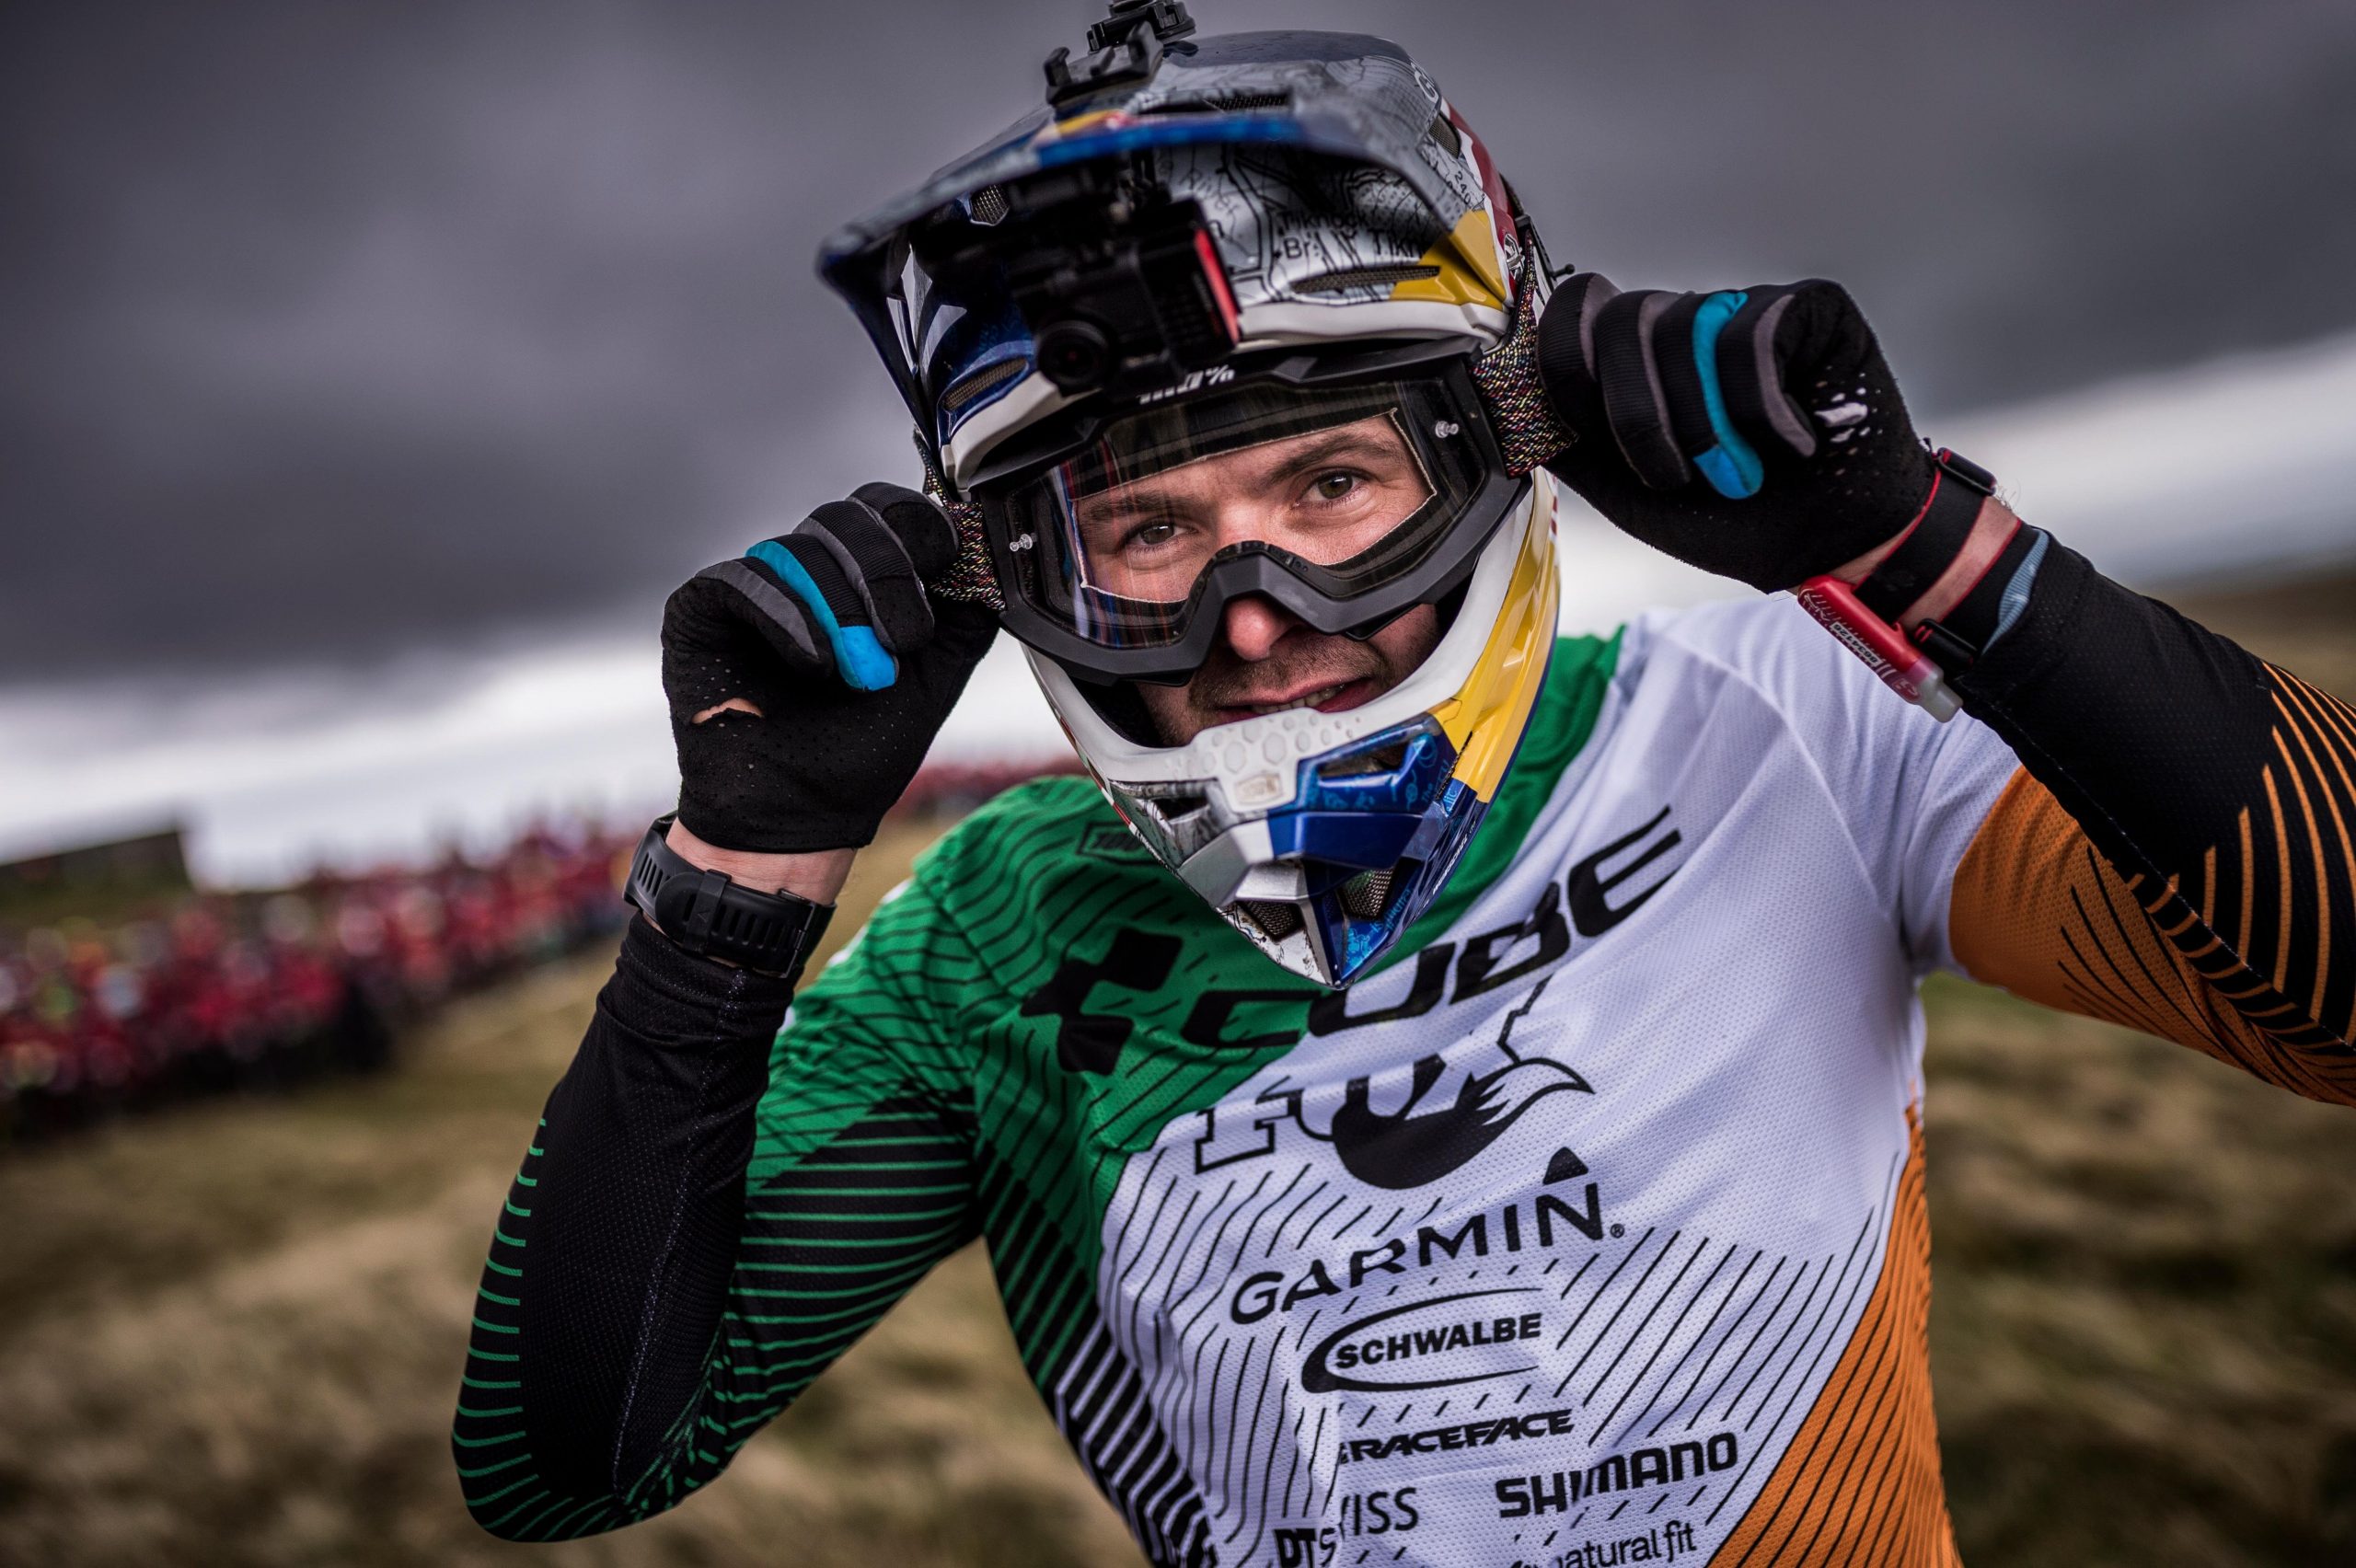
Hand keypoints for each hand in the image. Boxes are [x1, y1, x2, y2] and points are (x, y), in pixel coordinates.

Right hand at [662, 483, 996, 855]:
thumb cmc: (862, 748)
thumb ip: (966, 613)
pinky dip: (786, 617)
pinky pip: (742, 580)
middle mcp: (804, 568)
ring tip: (856, 675)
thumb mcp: (937, 675)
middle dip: (886, 573)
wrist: (802, 814)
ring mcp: (751, 585)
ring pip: (797, 549)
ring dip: (840, 610)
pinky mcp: (700, 609)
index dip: (920, 527)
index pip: (887, 507)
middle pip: (845, 516)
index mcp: (859, 574)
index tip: (944, 566)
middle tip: (904, 638)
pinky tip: (812, 666)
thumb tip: (988, 551)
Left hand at [1536, 276, 1937, 592]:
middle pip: (1623, 319)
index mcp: (1635, 361)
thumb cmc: (1733, 518)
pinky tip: (1791, 440)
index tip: (1581, 424)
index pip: (1574, 312)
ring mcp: (1746, 308)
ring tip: (1741, 471)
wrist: (1827, 545)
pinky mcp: (1811, 307)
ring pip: (1684, 328)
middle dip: (1638, 417)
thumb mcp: (1625, 492)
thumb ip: (1567, 439)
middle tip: (1676, 477)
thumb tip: (1501, 397)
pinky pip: (1754, 333)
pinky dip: (1762, 406)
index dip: (1564, 360)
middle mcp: (1685, 323)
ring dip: (1704, 425)